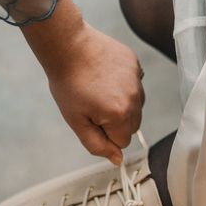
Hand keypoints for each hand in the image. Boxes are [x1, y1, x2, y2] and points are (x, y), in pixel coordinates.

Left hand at [22, 0, 143, 164]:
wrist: (68, 45)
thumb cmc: (68, 84)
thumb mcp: (76, 121)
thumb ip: (97, 145)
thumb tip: (118, 160)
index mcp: (119, 115)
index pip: (123, 141)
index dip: (106, 134)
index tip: (91, 119)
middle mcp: (134, 98)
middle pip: (133, 125)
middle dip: (116, 121)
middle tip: (94, 105)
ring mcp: (137, 79)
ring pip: (136, 105)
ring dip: (121, 103)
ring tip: (99, 89)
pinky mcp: (136, 64)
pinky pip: (135, 85)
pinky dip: (123, 85)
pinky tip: (105, 76)